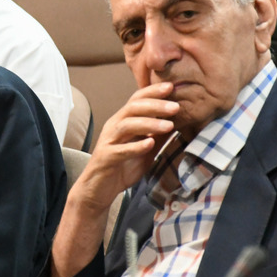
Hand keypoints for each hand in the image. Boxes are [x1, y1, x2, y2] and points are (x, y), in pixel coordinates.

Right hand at [73, 82, 179, 209]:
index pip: (137, 99)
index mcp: (123, 121)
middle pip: (133, 108)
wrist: (98, 189)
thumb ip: (157, 135)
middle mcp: (114, 127)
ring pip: (127, 125)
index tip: (172, 86)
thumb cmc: (122, 167)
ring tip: (168, 126)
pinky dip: (135, 146)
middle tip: (176, 107)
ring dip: (148, 123)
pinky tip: (150, 144)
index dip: (153, 92)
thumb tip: (178, 122)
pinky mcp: (106, 158)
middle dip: (155, 105)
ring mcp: (108, 141)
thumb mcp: (145, 149)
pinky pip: (120, 150)